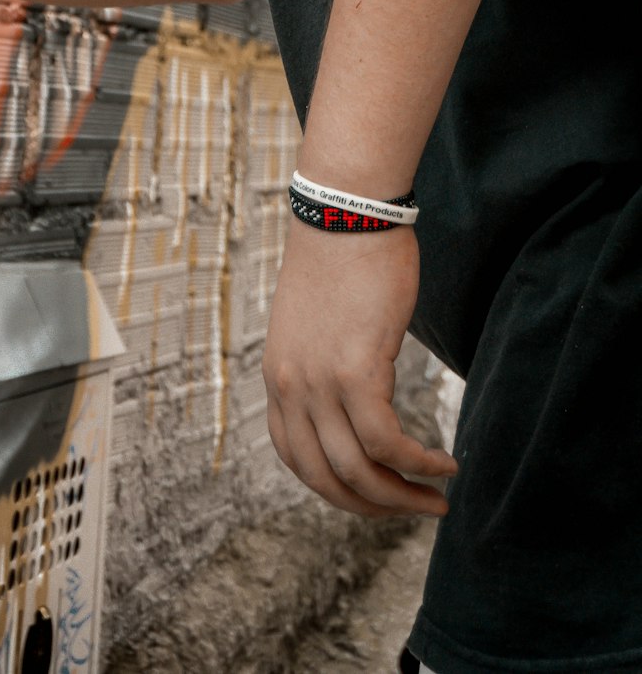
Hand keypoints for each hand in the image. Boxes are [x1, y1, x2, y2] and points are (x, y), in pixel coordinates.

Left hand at [262, 221, 457, 518]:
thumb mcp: (317, 322)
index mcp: (277, 376)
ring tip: (436, 497)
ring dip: (402, 496)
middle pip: (325, 478)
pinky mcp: (355, 369)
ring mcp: (319, 381)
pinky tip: (444, 463)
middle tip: (413, 510)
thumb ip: (325, 364)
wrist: (346, 210)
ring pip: (358, 470)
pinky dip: (418, 464)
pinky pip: (387, 442)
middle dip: (373, 506)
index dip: (337, 488)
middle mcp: (290, 385)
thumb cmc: (342, 257)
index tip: (374, 493)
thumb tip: (358, 396)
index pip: (295, 459)